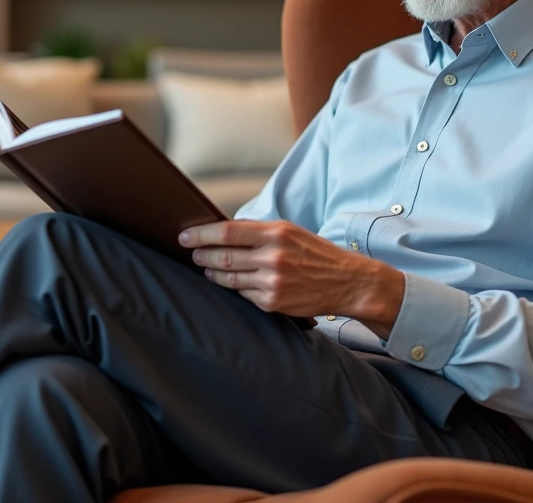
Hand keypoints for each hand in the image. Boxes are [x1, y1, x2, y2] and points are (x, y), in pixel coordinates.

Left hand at [180, 220, 403, 334]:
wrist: (347, 282)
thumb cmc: (316, 253)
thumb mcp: (291, 232)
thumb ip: (259, 232)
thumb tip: (223, 231)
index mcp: (276, 233)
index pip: (227, 232)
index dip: (201, 234)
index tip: (185, 236)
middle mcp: (273, 257)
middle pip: (223, 256)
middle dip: (201, 255)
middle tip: (191, 253)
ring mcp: (272, 282)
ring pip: (229, 277)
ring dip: (213, 272)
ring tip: (206, 267)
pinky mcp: (273, 302)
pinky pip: (243, 294)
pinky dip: (234, 286)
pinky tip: (229, 281)